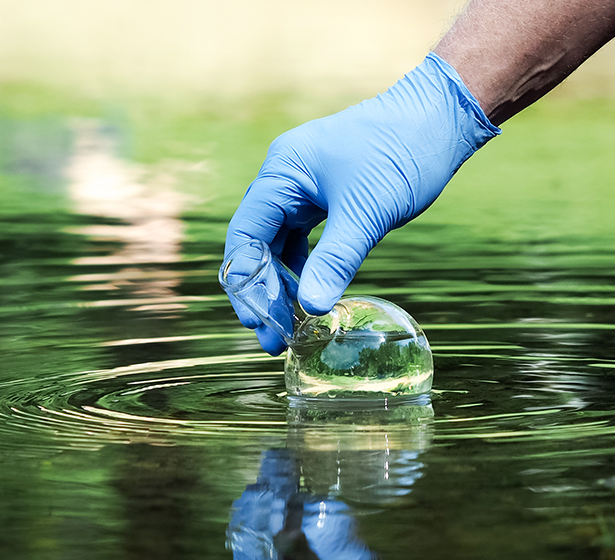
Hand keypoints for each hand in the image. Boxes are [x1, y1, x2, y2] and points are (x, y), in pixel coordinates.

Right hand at [225, 52, 499, 354]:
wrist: (439, 118)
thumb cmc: (401, 154)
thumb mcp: (366, 212)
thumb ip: (336, 259)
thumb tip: (312, 308)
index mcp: (282, 173)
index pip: (245, 234)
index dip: (247, 282)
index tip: (258, 323)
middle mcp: (285, 178)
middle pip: (256, 242)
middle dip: (263, 291)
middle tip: (273, 336)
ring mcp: (303, 187)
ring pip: (277, 242)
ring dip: (282, 282)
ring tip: (290, 324)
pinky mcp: (324, 196)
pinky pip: (300, 237)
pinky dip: (302, 266)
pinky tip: (308, 292)